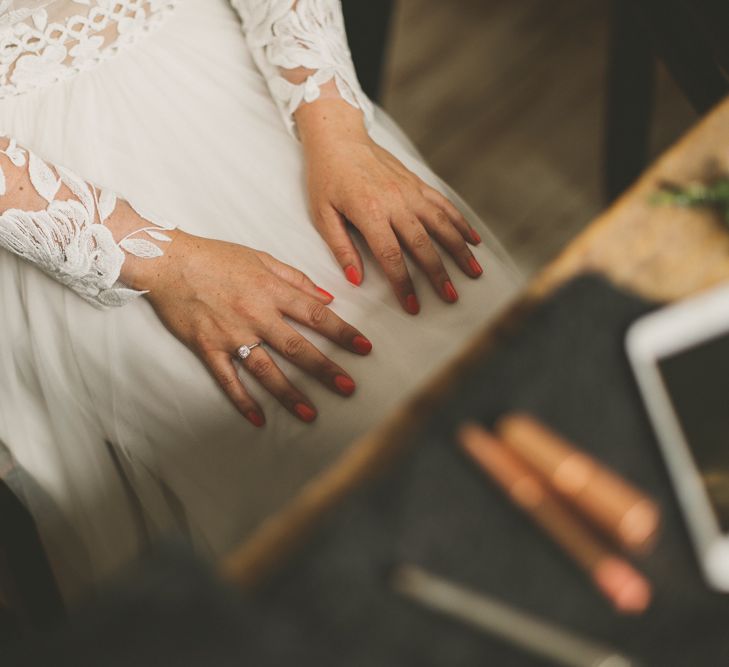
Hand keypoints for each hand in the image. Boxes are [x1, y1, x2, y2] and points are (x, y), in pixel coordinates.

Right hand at [124, 230, 371, 426]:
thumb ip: (296, 279)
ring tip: (310, 414)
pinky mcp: (208, 348)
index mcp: (271, 291)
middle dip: (326, 369)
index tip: (363, 347)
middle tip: (348, 387)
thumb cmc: (215, 257)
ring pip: (266, 370)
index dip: (342, 332)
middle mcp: (256, 315)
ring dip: (290, 393)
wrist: (168, 261)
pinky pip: (228, 380)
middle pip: (297, 347)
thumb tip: (327, 296)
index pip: (316, 314)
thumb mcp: (260, 258)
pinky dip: (242, 401)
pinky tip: (258, 419)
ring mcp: (231, 335)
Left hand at [298, 100, 483, 313]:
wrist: (338, 137)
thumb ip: (340, 248)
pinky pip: (444, 204)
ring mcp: (410, 191)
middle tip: (451, 296)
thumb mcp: (322, 215)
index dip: (404, 284)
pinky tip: (473, 239)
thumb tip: (355, 280)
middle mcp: (395, 202)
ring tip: (474, 272)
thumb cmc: (326, 177)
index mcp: (369, 213)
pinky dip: (461, 222)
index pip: (391, 257)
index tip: (413, 305)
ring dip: (459, 250)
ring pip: (442, 224)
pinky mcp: (417, 183)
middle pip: (423, 245)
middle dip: (439, 273)